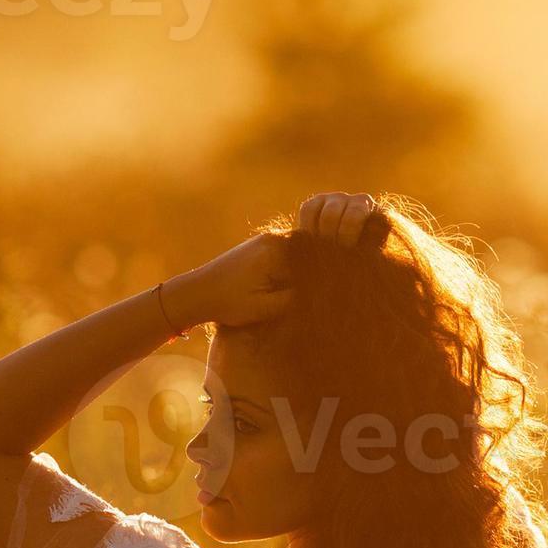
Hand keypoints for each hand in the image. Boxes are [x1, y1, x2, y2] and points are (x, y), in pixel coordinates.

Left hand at [161, 196, 388, 330]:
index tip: (350, 282)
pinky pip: (294, 254)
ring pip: (306, 252)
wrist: (197, 292)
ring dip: (316, 266)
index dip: (336, 267)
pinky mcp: (265, 248)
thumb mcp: (267, 307)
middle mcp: (277, 239)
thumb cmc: (229, 303)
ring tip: (333, 282)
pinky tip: (312, 281)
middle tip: (348, 281)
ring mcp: (271, 241)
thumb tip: (326, 296)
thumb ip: (297, 299)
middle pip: (316, 249)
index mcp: (279, 251)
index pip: (320, 254)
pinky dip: (303, 266)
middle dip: (330, 264)